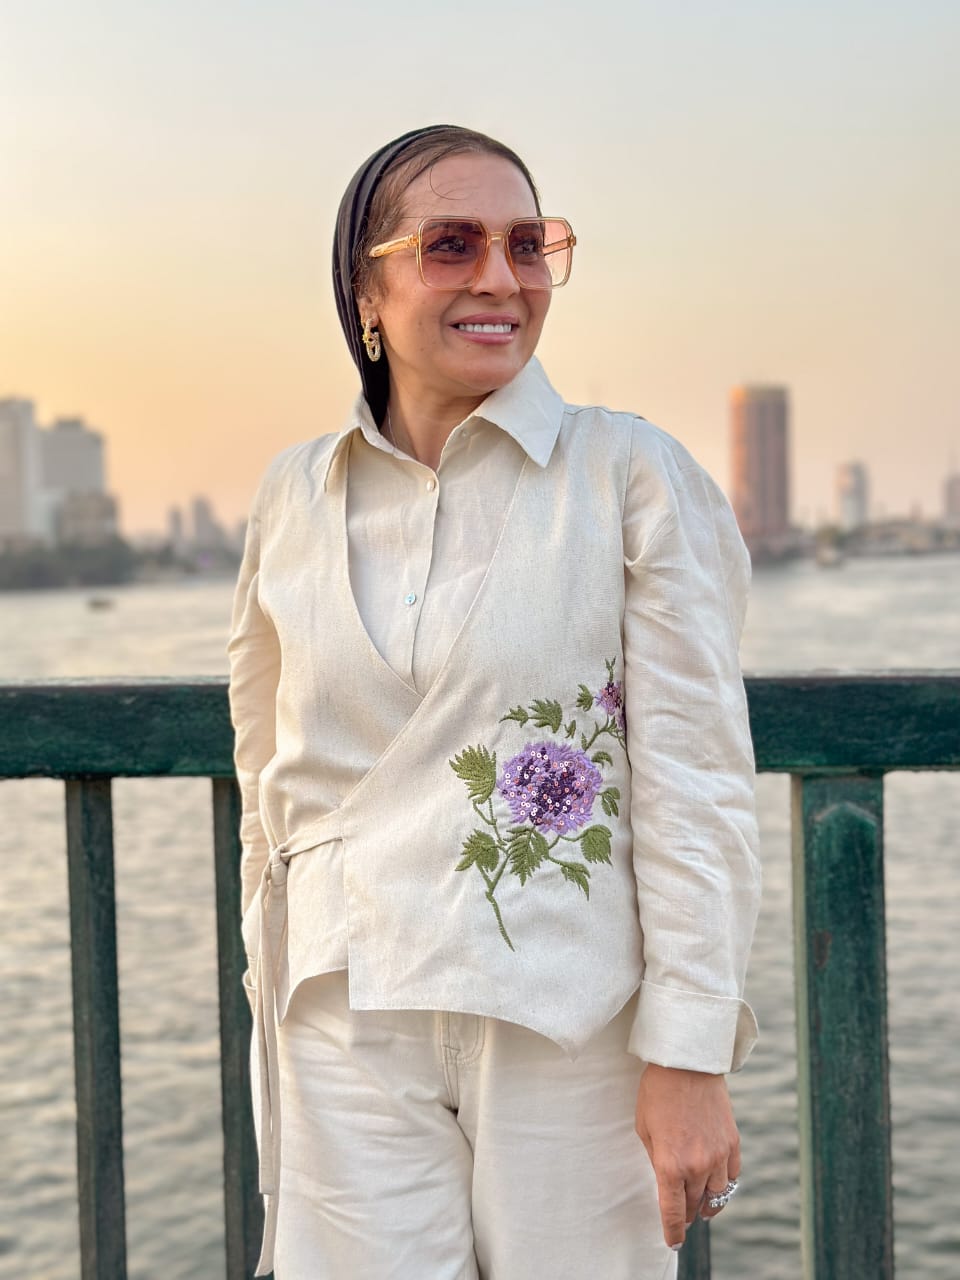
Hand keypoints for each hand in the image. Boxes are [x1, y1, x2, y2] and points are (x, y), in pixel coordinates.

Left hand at [634, 1063, 740, 1249]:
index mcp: (670, 1165)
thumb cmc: (657, 1093)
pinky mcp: (732, 1143)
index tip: (673, 1242)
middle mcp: (697, 1166)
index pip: (673, 1213)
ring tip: (701, 1206)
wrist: (687, 1063)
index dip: (673, 1232)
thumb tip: (666, 1182)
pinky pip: (732, 1176)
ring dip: (707, 1203)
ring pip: (716, 1195)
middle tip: (683, 1219)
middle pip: (694, 1205)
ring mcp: (718, 1155)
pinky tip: (717, 1185)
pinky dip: (724, 1185)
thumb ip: (657, 1160)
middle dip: (687, 1215)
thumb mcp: (644, 1129)